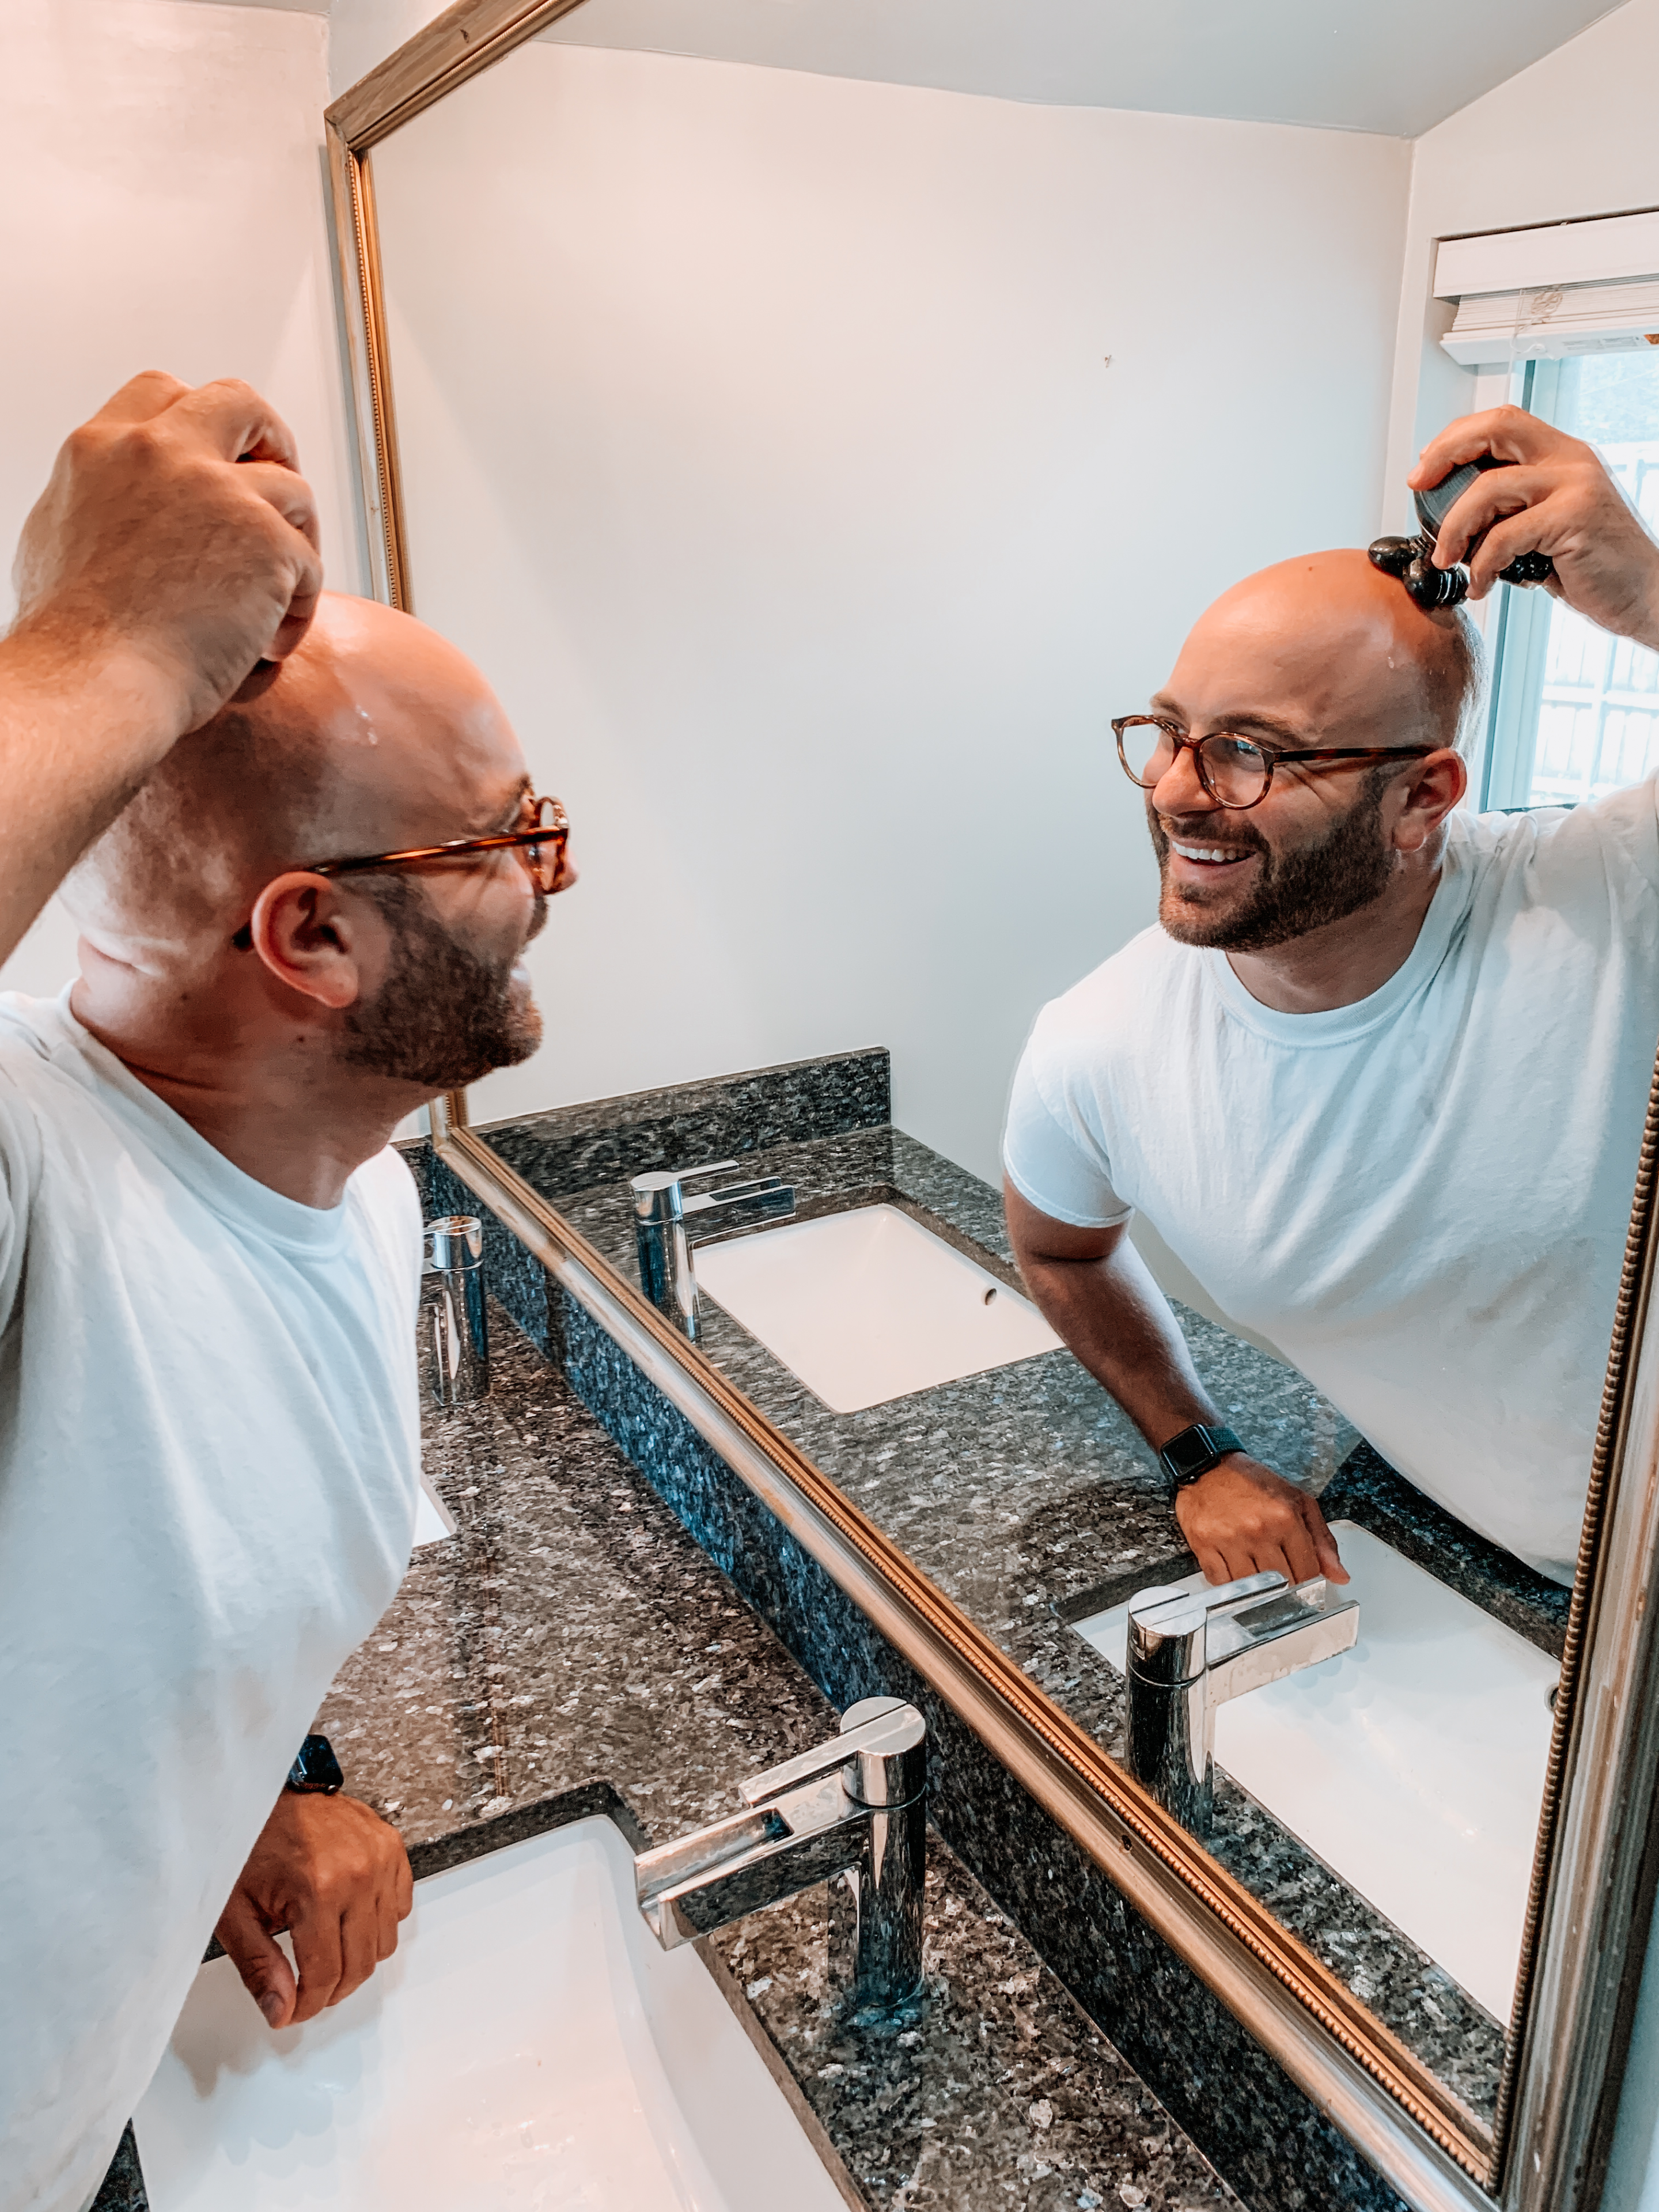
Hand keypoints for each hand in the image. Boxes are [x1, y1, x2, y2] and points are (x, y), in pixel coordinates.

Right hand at [11, 370, 322, 732]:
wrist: (93, 681)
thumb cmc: (72, 638)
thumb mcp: (59, 535)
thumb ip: (105, 499)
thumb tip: (126, 500)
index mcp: (105, 447)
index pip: (166, 393)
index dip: (204, 422)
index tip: (223, 460)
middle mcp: (160, 452)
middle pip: (240, 404)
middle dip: (273, 442)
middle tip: (280, 496)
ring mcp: (218, 491)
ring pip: (293, 490)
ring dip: (296, 542)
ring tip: (276, 598)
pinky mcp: (266, 541)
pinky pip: (310, 564)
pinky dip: (299, 608)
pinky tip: (268, 643)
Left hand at [215, 1789, 412, 2029]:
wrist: (269, 1791)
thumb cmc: (249, 1843)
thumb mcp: (236, 1911)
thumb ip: (259, 1966)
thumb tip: (281, 2011)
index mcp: (318, 1888)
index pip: (326, 1975)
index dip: (307, 2006)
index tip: (291, 2012)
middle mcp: (359, 1872)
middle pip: (360, 1965)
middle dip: (330, 1991)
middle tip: (305, 1991)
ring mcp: (381, 1857)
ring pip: (385, 1942)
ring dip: (356, 1960)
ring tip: (324, 1954)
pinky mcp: (392, 1847)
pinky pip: (400, 1908)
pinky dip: (378, 1925)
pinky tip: (348, 1922)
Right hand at [1174, 1453, 1347, 1588]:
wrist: (1207, 1465)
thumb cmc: (1252, 1482)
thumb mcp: (1297, 1501)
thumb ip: (1322, 1539)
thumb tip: (1339, 1575)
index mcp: (1285, 1518)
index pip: (1307, 1572)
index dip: (1308, 1578)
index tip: (1301, 1574)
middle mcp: (1258, 1530)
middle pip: (1282, 1584)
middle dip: (1284, 1583)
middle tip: (1278, 1571)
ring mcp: (1229, 1539)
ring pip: (1253, 1589)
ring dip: (1257, 1587)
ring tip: (1255, 1568)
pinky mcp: (1204, 1545)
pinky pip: (1222, 1583)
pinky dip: (1230, 1585)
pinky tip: (1234, 1568)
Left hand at [1409, 405, 1658, 648]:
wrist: (1645, 593)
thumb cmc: (1593, 566)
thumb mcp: (1546, 527)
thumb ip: (1510, 511)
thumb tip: (1452, 517)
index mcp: (1561, 455)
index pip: (1501, 422)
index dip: (1455, 438)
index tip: (1425, 470)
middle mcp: (1570, 460)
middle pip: (1496, 428)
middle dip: (1445, 454)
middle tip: (1418, 488)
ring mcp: (1575, 486)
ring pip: (1489, 488)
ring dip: (1455, 528)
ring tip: (1448, 559)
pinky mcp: (1574, 519)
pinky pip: (1504, 537)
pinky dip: (1481, 565)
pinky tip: (1480, 585)